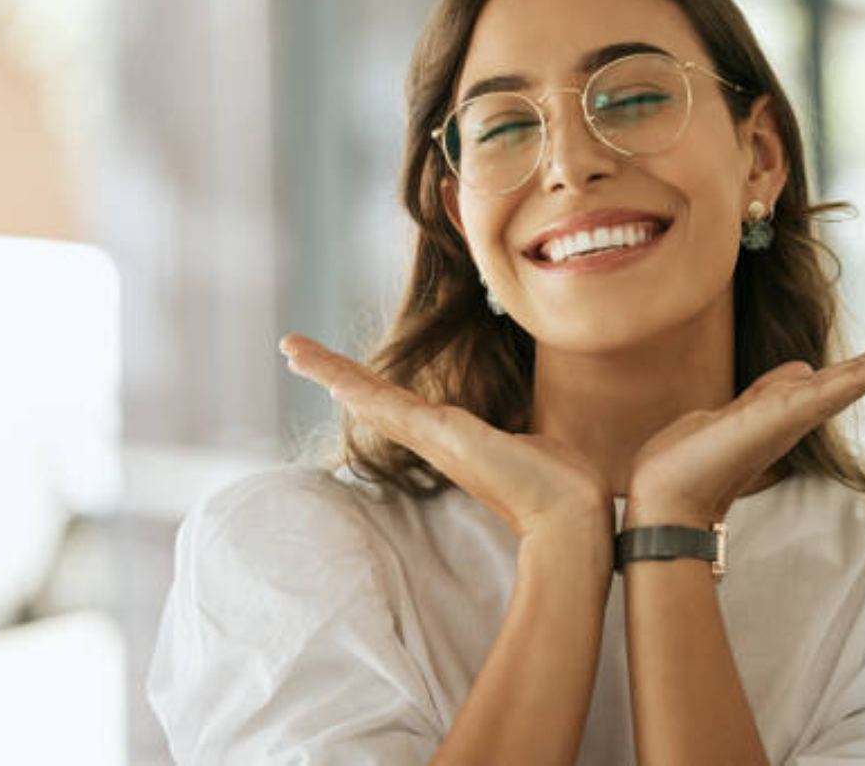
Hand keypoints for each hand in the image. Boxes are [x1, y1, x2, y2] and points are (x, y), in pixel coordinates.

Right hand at [279, 334, 614, 542]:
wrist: (572, 515)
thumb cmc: (561, 484)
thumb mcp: (533, 443)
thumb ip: (521, 435)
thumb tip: (534, 435)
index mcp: (452, 438)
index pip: (397, 403)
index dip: (364, 383)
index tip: (336, 371)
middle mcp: (436, 439)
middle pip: (370, 398)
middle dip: (331, 371)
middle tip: (291, 348)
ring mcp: (436, 440)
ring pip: (372, 399)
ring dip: (332, 372)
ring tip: (294, 350)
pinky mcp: (445, 439)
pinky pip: (394, 409)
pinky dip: (362, 391)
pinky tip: (335, 379)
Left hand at [625, 319, 864, 527]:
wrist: (665, 491)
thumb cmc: (695, 456)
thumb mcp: (740, 409)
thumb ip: (772, 389)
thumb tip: (802, 368)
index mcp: (798, 403)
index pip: (854, 370)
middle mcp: (806, 409)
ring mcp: (797, 414)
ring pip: (860, 376)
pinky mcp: (781, 418)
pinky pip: (830, 394)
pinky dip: (863, 382)